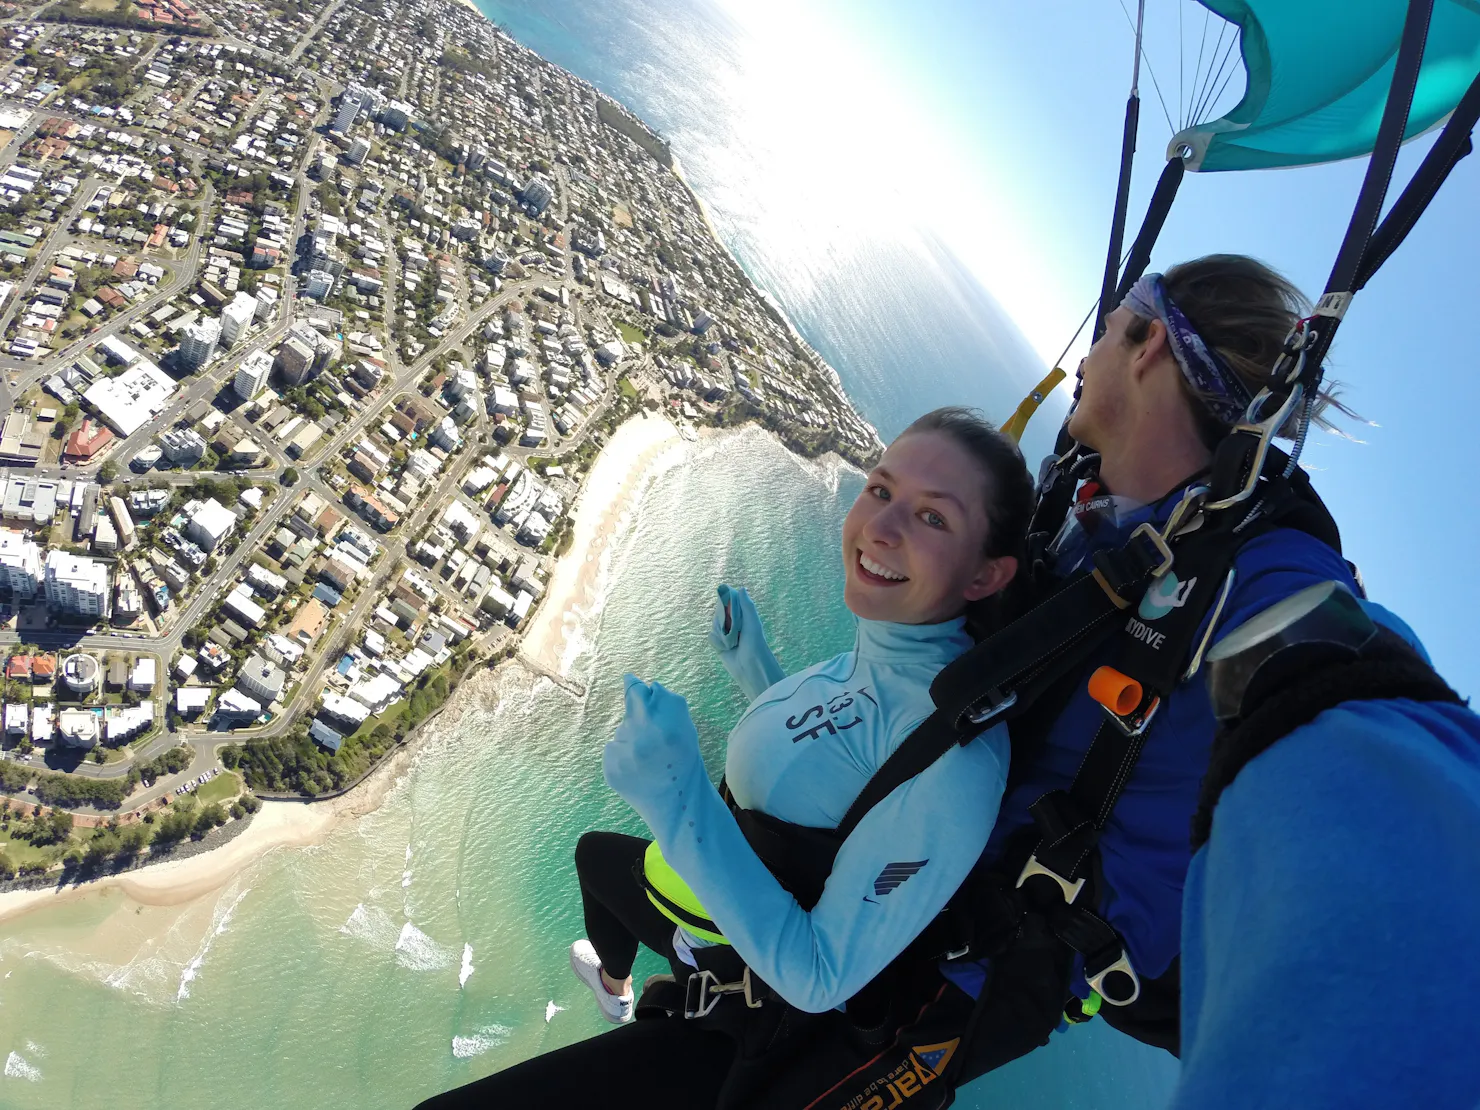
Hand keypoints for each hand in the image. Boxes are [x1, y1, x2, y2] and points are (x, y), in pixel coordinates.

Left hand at [603, 675, 705, 824]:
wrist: (677, 803)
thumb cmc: (684, 761)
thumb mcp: (686, 727)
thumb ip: (665, 701)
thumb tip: (637, 682)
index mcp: (664, 720)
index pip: (636, 689)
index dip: (633, 684)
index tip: (629, 680)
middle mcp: (641, 733)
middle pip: (630, 709)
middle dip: (639, 718)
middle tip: (651, 736)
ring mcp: (623, 752)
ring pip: (621, 732)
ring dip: (631, 739)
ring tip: (649, 759)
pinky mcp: (610, 768)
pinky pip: (613, 750)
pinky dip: (622, 756)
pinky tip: (638, 769)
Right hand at [709, 584, 753, 652]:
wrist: (750, 665)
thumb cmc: (755, 642)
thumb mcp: (752, 622)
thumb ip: (747, 606)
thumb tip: (741, 588)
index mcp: (742, 617)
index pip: (729, 603)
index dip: (726, 601)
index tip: (724, 600)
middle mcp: (733, 624)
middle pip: (719, 613)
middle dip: (723, 619)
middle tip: (734, 628)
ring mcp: (725, 634)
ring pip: (714, 624)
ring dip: (721, 632)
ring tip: (732, 641)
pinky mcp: (718, 644)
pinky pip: (711, 636)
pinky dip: (717, 641)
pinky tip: (725, 647)